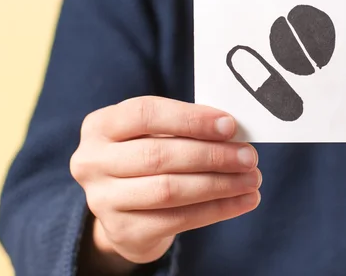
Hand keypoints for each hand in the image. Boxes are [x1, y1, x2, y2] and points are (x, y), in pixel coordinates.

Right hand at [70, 96, 260, 273]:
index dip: (190, 119)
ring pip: (169, 190)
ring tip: (252, 179)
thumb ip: (186, 127)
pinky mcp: (124, 231)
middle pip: (159, 155)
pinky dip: (217, 209)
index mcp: (101, 125)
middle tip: (249, 156)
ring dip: (219, 184)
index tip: (230, 126)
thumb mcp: (156, 133)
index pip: (145, 113)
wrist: (126, 209)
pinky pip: (178, 219)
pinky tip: (243, 201)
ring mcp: (103, 200)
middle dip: (212, 155)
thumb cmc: (149, 157)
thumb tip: (233, 129)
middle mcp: (93, 161)